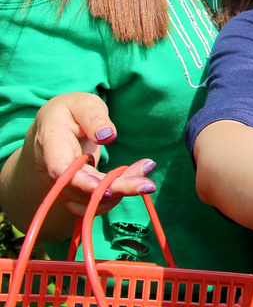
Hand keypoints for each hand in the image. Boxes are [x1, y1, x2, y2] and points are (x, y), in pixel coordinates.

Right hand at [22, 92, 155, 216]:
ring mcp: (61, 185)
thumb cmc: (70, 111)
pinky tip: (134, 179)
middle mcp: (51, 170)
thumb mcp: (83, 104)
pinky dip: (114, 195)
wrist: (52, 126)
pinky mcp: (73, 192)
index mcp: (51, 143)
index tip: (111, 189)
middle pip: (82, 189)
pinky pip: (92, 203)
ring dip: (121, 190)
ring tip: (145, 168)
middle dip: (117, 189)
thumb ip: (94, 117)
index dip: (84, 184)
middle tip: (148, 185)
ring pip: (90, 199)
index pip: (61, 171)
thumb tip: (107, 136)